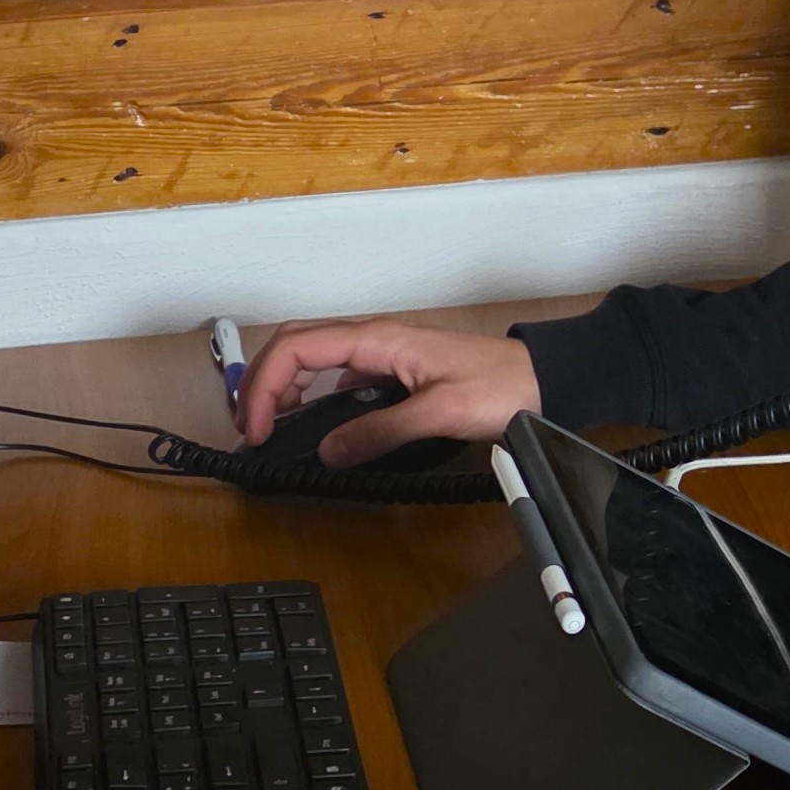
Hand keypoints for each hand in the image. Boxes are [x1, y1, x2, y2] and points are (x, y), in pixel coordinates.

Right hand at [234, 320, 541, 467]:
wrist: (541, 379)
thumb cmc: (499, 387)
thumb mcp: (439, 412)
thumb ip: (381, 430)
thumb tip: (328, 450)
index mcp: (377, 339)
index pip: (297, 348)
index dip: (266, 387)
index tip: (257, 428)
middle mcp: (373, 338)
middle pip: (294, 345)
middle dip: (261, 382)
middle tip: (248, 428)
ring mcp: (380, 352)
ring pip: (311, 357)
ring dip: (282, 387)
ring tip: (267, 426)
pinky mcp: (390, 369)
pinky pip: (336, 374)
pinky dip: (309, 394)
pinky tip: (310, 424)